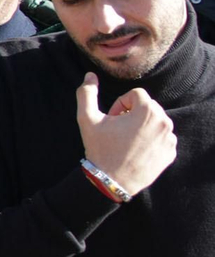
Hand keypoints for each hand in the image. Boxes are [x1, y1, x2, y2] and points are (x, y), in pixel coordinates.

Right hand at [76, 72, 176, 195]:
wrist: (112, 181)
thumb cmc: (100, 149)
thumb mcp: (87, 119)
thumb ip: (86, 93)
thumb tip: (90, 75)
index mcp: (147, 111)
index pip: (136, 95)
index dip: (120, 104)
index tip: (111, 119)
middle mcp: (164, 123)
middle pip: (148, 107)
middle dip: (132, 114)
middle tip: (117, 130)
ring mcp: (170, 139)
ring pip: (155, 122)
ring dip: (141, 126)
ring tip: (126, 140)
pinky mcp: (171, 153)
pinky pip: (162, 138)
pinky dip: (150, 140)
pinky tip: (135, 150)